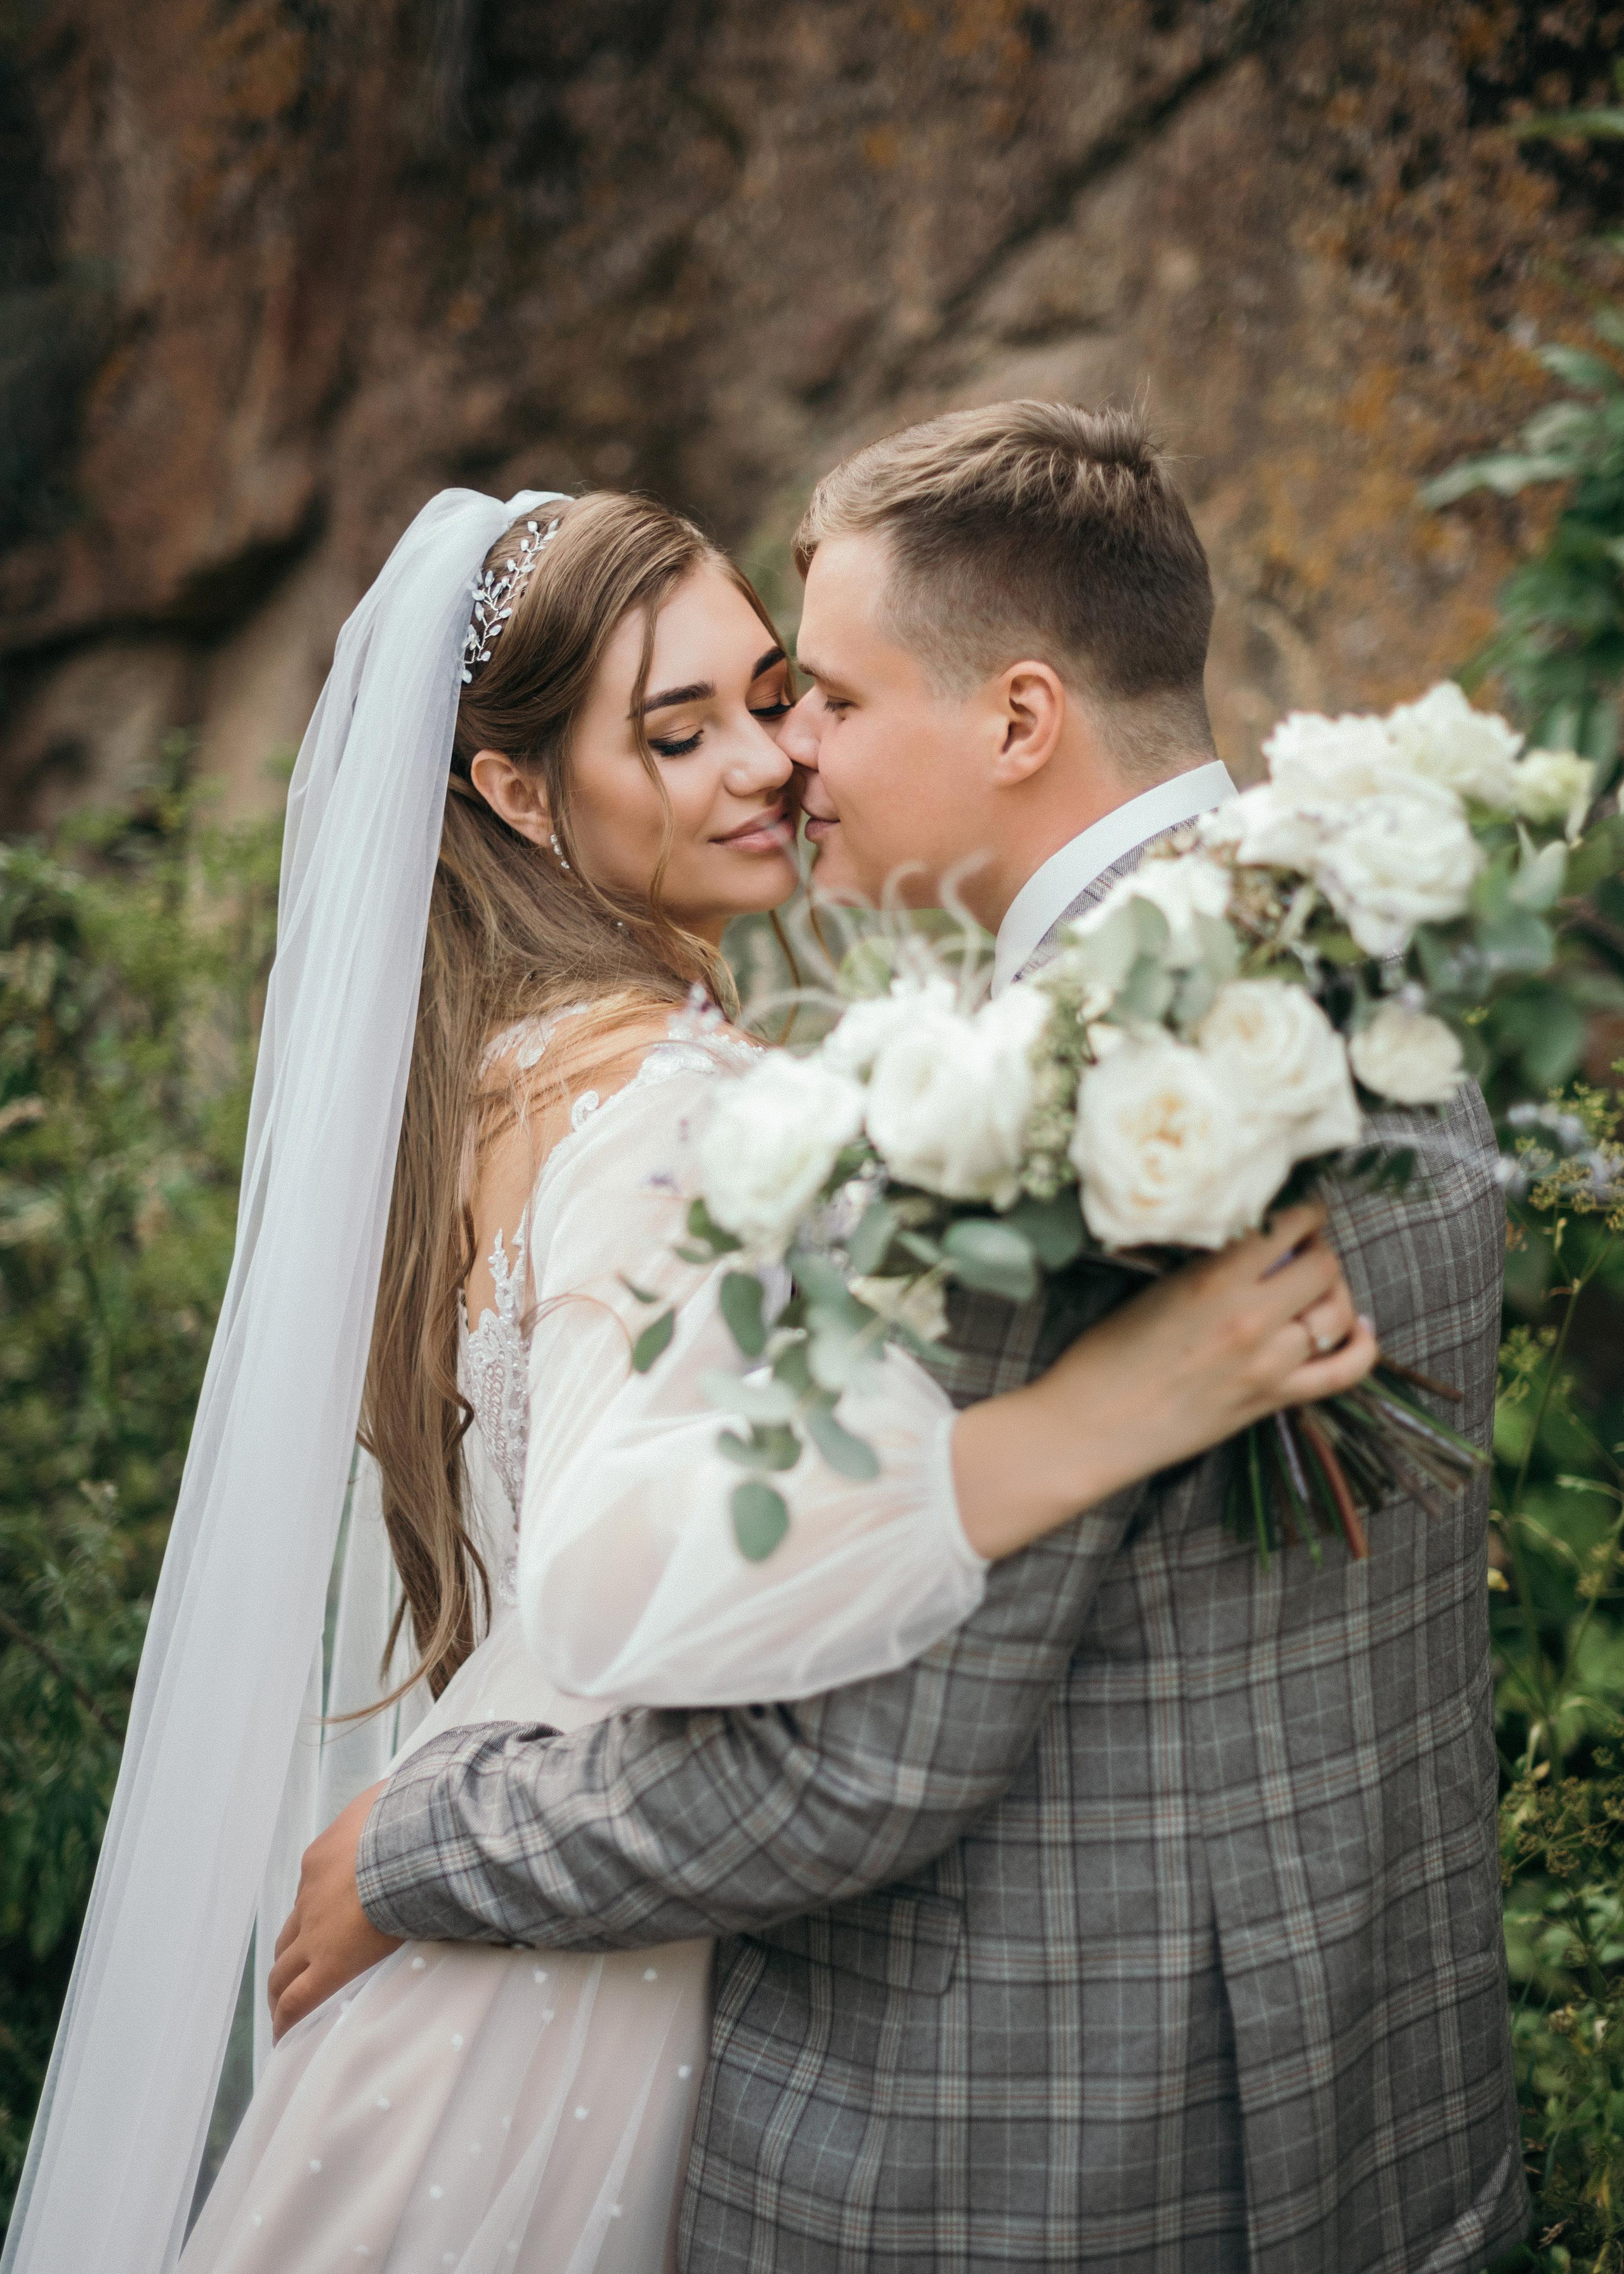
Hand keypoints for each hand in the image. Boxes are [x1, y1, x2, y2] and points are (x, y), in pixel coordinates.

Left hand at [267, 1780, 401, 2042]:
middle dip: (289, 1953)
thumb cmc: (411, 1816)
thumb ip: (395, 1808)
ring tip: (284, 2006)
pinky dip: (286, 2019)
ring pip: (284, 1968)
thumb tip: (416, 1798)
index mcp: (324, 1857)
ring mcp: (315, 1931)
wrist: (409, 1838)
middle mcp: (311, 1895)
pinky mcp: (329, 1963)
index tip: (328, 1922)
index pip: (313, 1889)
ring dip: (281, 1986)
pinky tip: (283, 2039)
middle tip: (293, 1972)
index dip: (317, 1910)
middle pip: (289, 1932)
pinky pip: (298, 2000)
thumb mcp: (394, 1801)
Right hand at [954, 1202, 1377, 1558]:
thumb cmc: (1105, 1357)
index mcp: (1214, 1280)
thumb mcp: (1153, 1290)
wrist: (1090, 1428)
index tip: (1299, 1212)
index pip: (1289, 1226)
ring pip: (1338, 1312)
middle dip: (1319, 1250)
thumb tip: (1251, 1241)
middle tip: (1301, 1251)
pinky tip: (1359, 1330)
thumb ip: (1208, 1265)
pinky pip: (1344, 1372)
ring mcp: (1268, 1364)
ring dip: (1335, 1292)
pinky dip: (1363, 1347)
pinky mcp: (1272, 1402)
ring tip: (1316, 1288)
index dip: (1304, 1212)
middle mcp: (1250, 1318)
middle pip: (1324, 1265)